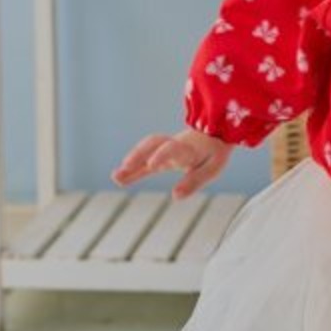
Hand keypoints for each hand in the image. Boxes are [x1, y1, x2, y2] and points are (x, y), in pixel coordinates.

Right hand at [111, 128, 230, 200]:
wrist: (214, 134)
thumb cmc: (213, 153)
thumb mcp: (211, 169)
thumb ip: (193, 181)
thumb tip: (175, 196)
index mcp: (188, 147)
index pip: (173, 148)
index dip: (162, 155)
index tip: (151, 165)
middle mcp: (174, 144)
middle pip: (154, 143)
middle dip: (139, 155)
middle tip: (125, 168)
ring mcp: (165, 148)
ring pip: (146, 149)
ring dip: (132, 161)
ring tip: (116, 177)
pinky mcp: (160, 154)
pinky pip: (145, 160)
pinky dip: (132, 169)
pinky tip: (118, 179)